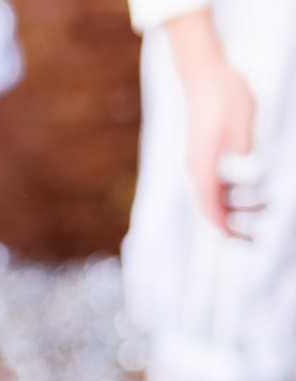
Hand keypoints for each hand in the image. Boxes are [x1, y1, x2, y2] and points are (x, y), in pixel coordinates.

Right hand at [165, 10, 255, 235]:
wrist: (202, 72)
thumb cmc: (223, 94)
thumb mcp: (243, 120)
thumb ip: (243, 148)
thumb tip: (246, 168)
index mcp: (202, 164)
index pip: (209, 206)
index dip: (223, 227)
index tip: (237, 242)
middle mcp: (194, 166)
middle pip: (208, 206)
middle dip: (228, 223)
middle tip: (250, 237)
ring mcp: (194, 160)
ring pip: (209, 196)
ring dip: (229, 208)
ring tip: (254, 213)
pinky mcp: (199, 153)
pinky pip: (210, 183)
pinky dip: (225, 195)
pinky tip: (242, 193)